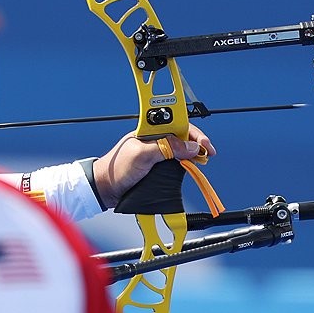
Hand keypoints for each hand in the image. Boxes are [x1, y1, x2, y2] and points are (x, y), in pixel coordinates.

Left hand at [92, 124, 215, 208]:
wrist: (105, 188)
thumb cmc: (117, 168)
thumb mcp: (142, 155)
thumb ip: (166, 148)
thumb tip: (190, 147)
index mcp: (149, 130)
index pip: (177, 124)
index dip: (192, 133)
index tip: (204, 144)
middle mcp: (154, 139)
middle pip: (182, 136)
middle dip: (197, 143)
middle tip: (208, 154)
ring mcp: (155, 153)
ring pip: (180, 149)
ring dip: (193, 154)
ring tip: (202, 161)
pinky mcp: (156, 166)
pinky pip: (175, 162)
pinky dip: (185, 164)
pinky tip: (191, 167)